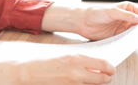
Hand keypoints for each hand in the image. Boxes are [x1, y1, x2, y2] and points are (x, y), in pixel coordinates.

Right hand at [0, 55, 114, 84]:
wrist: (26, 74)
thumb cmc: (42, 62)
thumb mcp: (63, 56)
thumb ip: (80, 61)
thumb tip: (94, 65)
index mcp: (76, 59)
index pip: (103, 64)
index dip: (110, 68)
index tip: (111, 68)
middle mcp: (76, 72)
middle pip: (103, 79)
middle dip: (107, 78)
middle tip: (108, 76)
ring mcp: (72, 84)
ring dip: (96, 83)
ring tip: (95, 80)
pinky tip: (82, 83)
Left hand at [77, 1, 137, 40]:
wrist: (83, 22)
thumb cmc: (95, 12)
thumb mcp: (112, 11)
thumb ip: (126, 15)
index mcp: (126, 8)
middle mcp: (126, 17)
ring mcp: (122, 26)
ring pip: (135, 30)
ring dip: (137, 32)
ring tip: (135, 33)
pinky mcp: (118, 35)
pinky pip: (128, 37)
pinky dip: (130, 38)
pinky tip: (130, 38)